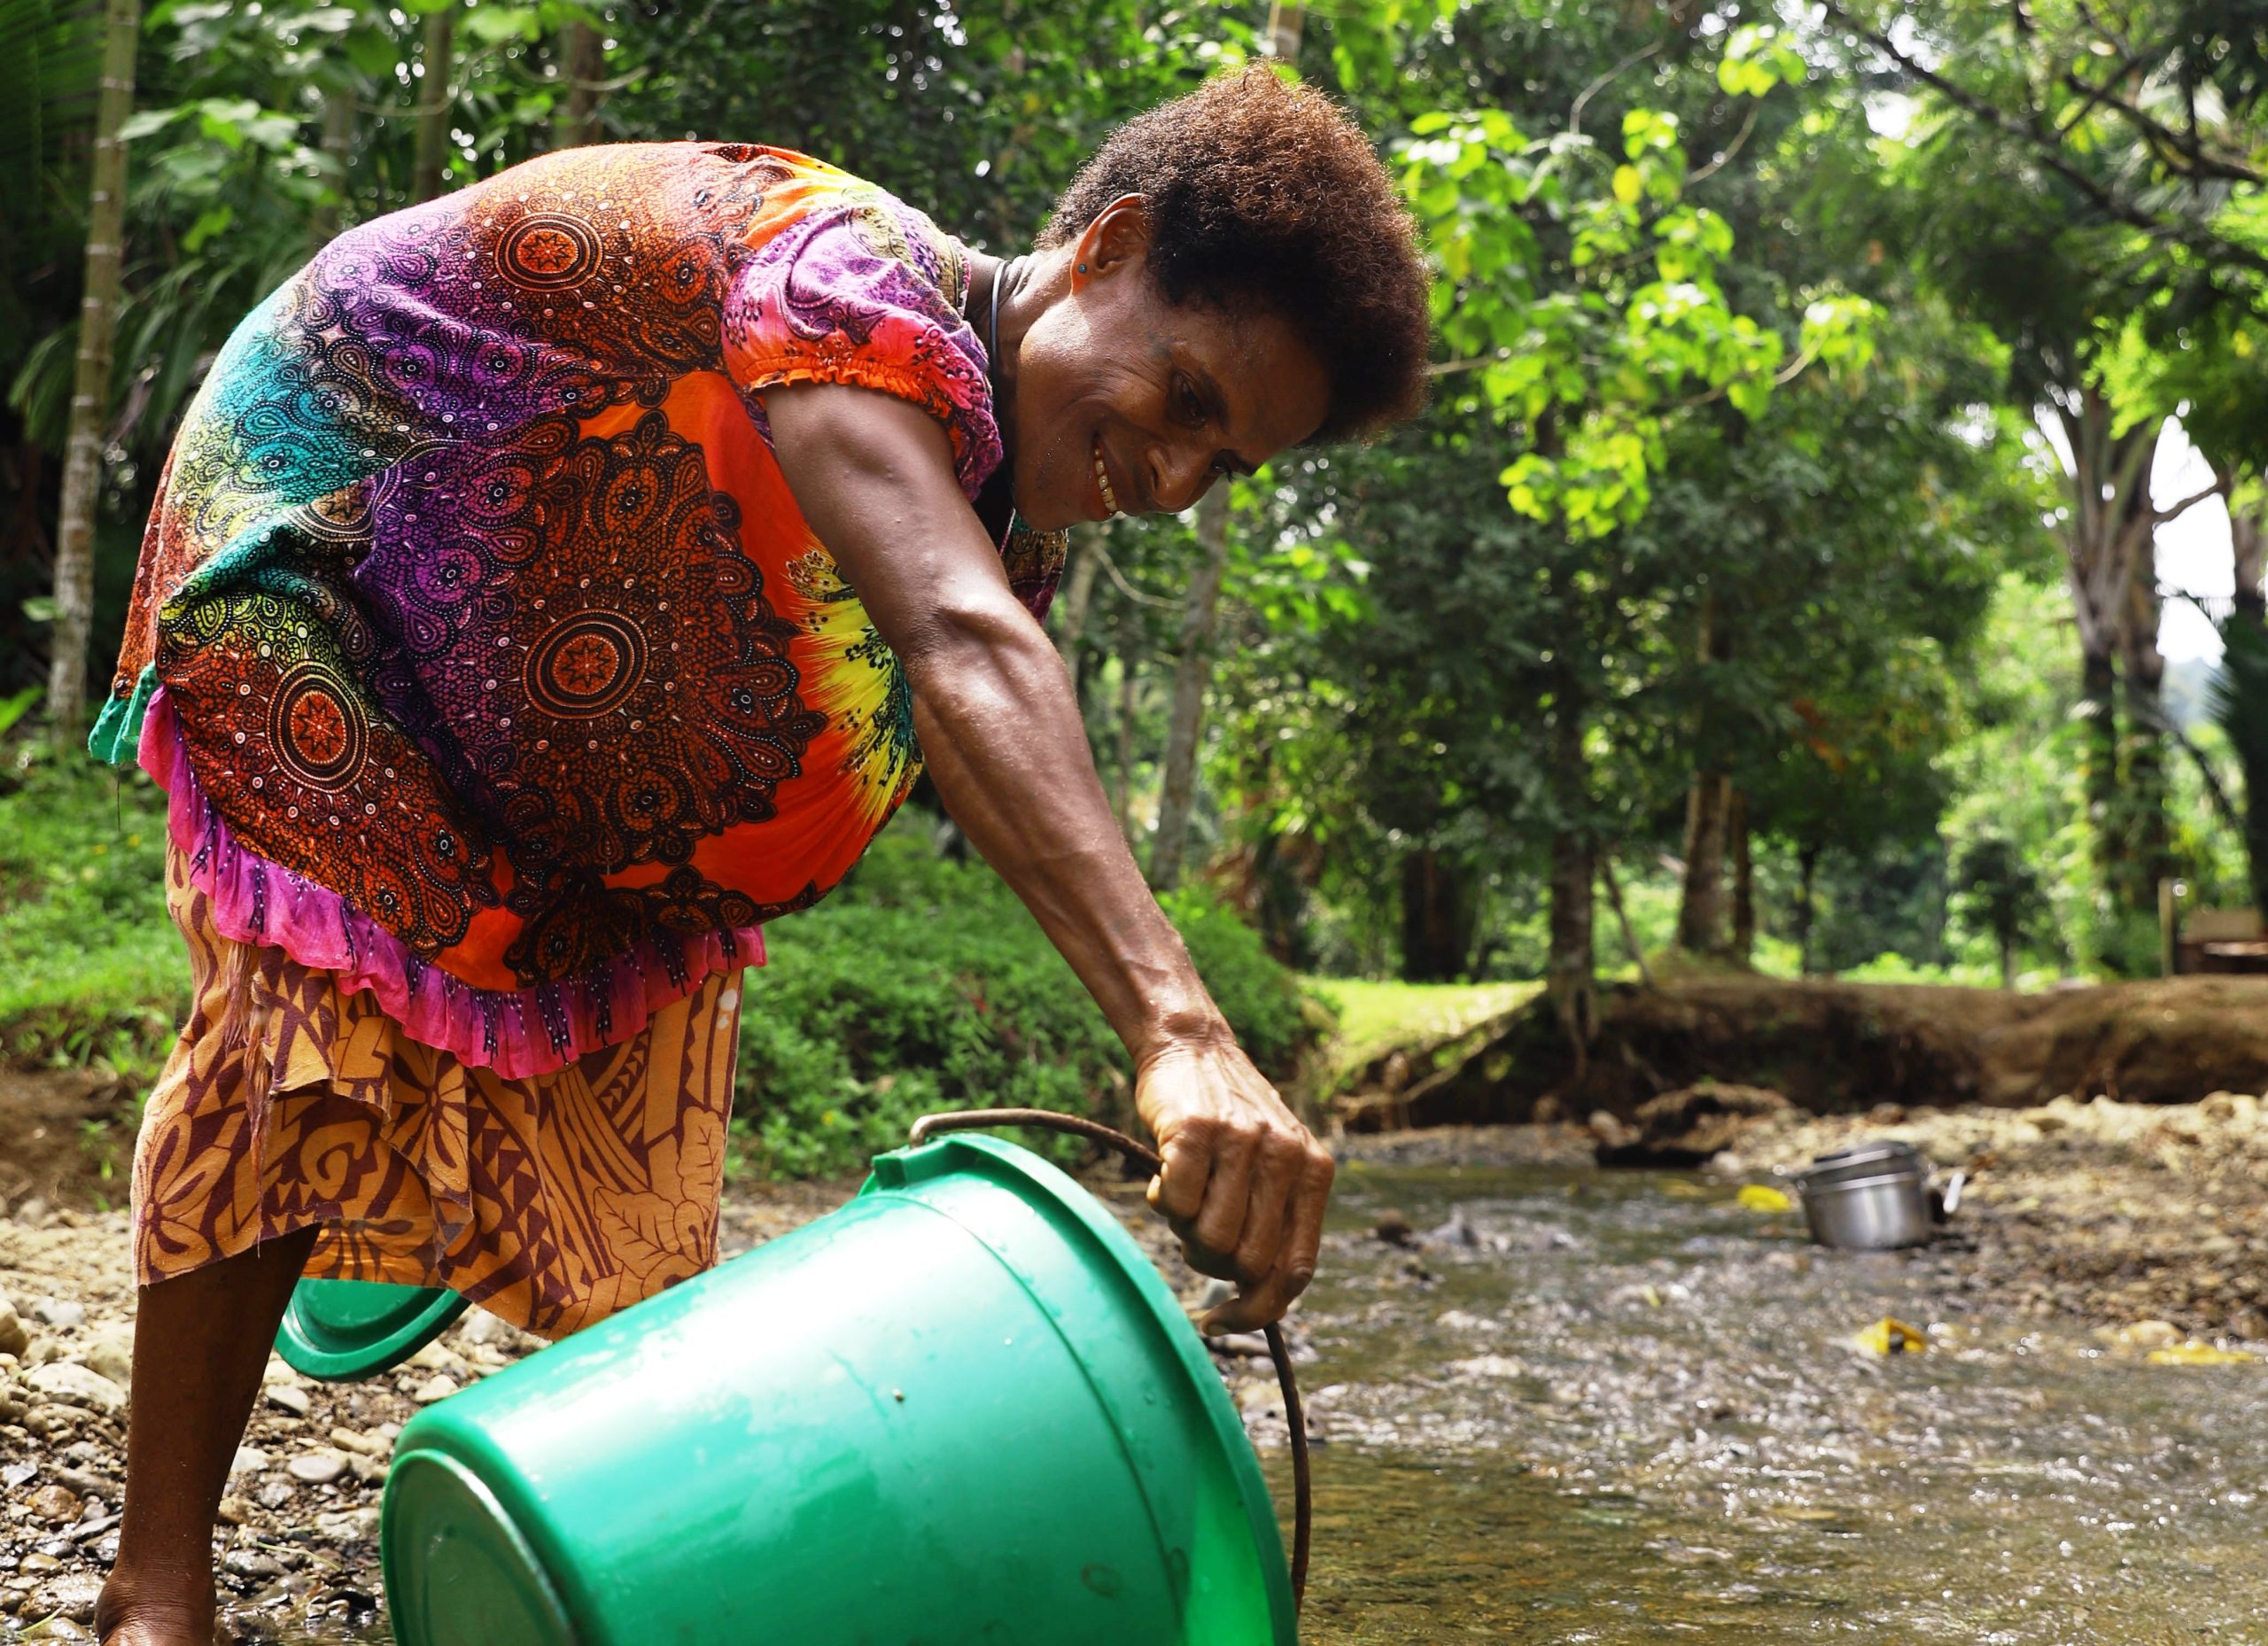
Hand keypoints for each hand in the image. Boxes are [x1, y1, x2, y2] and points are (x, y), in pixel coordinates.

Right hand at [1136, 1035, 1334, 1333]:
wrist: (1193, 1046)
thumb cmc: (1228, 1121)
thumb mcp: (1274, 1164)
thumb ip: (1275, 1220)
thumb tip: (1257, 1298)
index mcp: (1314, 1173)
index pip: (1296, 1271)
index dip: (1258, 1310)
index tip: (1221, 1322)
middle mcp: (1287, 1157)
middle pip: (1247, 1264)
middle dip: (1212, 1265)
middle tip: (1195, 1232)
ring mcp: (1244, 1141)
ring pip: (1211, 1240)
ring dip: (1185, 1232)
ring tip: (1182, 1198)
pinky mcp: (1197, 1129)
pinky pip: (1175, 1204)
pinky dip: (1162, 1202)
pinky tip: (1163, 1175)